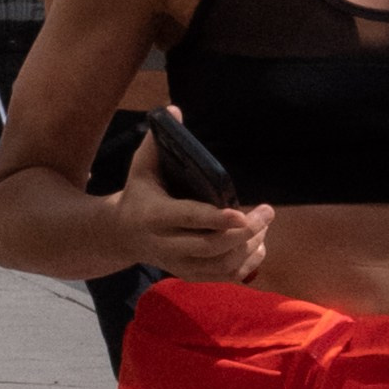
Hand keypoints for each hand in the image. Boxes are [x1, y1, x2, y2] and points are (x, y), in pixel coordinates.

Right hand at [113, 143, 272, 283]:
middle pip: (210, 246)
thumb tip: (175, 110)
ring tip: (264, 225)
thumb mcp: (140, 168)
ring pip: (220, 265)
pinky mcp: (189, 275)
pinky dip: (246, 265)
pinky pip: (222, 277)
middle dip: (244, 232)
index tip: (242, 214)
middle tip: (267, 213)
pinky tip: (258, 245)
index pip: (188, 219)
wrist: (121, 236)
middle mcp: (165, 245)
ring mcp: (178, 264)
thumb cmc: (138, 194)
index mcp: (154, 216)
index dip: (216, 219)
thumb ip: (156, 143)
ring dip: (248, 247)